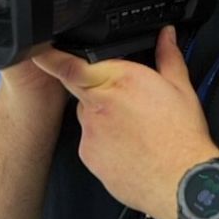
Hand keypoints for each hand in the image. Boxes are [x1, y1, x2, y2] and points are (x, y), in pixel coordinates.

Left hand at [32, 26, 218, 218]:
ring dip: (103, 119)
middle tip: (129, 106)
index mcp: (119, 81)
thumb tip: (166, 36)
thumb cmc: (181, 137)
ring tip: (134, 131)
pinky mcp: (89, 156)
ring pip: (87, 117)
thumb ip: (168, 56)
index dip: (49, 58)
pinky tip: (128, 149)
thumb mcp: (181, 88)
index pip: (71, 65)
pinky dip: (104, 144)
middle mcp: (98, 104)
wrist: (180, 182)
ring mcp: (90, 132)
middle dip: (99, 92)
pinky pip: (90, 143)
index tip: (37, 52)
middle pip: (83, 89)